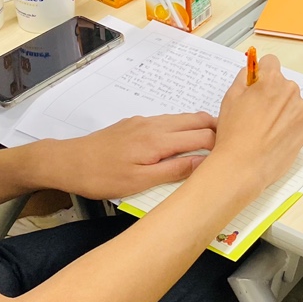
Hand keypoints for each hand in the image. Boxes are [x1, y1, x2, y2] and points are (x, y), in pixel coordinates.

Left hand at [38, 112, 218, 198]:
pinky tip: (184, 141)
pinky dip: (184, 128)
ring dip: (201, 127)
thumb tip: (203, 164)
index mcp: (158, 141)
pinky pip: (168, 121)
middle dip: (217, 129)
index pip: (201, 137)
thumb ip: (173, 172)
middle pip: (196, 120)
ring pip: (182, 118)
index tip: (234, 153)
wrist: (67, 161)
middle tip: (233, 142)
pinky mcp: (135, 123)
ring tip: (215, 141)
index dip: (221, 144)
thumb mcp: (139, 183)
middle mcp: (154, 125)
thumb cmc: (101, 177)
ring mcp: (144, 121)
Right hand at [209, 54, 302, 193]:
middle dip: (272, 93)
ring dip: (281, 110)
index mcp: (272, 80)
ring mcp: (301, 111)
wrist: (244, 166)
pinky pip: (298, 119)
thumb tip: (252, 71)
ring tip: (264, 129)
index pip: (270, 62)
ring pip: (291, 102)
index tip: (255, 86)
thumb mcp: (230, 98)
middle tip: (256, 113)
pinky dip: (289, 126)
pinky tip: (274, 138)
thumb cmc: (234, 133)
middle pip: (282, 84)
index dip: (260, 74)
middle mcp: (291, 91)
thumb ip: (244, 78)